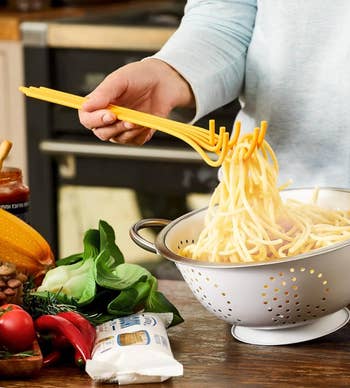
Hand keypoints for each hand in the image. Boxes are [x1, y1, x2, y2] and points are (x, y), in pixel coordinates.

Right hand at [79, 59, 193, 144]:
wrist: (165, 80)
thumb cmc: (140, 76)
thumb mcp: (120, 79)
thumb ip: (103, 93)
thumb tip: (86, 106)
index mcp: (100, 103)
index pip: (87, 119)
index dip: (95, 120)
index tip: (110, 115)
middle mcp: (109, 117)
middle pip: (101, 133)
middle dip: (115, 128)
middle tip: (129, 119)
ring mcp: (123, 127)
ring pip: (118, 139)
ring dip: (129, 131)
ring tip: (140, 118)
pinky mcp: (138, 133)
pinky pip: (135, 142)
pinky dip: (141, 134)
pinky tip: (146, 122)